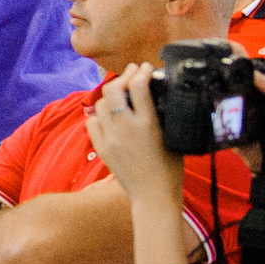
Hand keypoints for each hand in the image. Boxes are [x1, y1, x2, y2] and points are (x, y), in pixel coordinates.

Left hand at [84, 63, 183, 204]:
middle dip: (123, 77)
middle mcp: (126, 129)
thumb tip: (154, 92)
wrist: (153, 195)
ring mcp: (111, 139)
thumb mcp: (173, 136)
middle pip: (113, 89)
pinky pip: (91, 123)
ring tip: (120, 93)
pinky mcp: (101, 149)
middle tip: (131, 74)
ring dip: (110, 95)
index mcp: (148, 124)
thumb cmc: (170, 168)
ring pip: (101, 104)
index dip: (142, 72)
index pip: (139, 86)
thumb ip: (162, 114)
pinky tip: (108, 115)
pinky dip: (99, 115)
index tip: (146, 68)